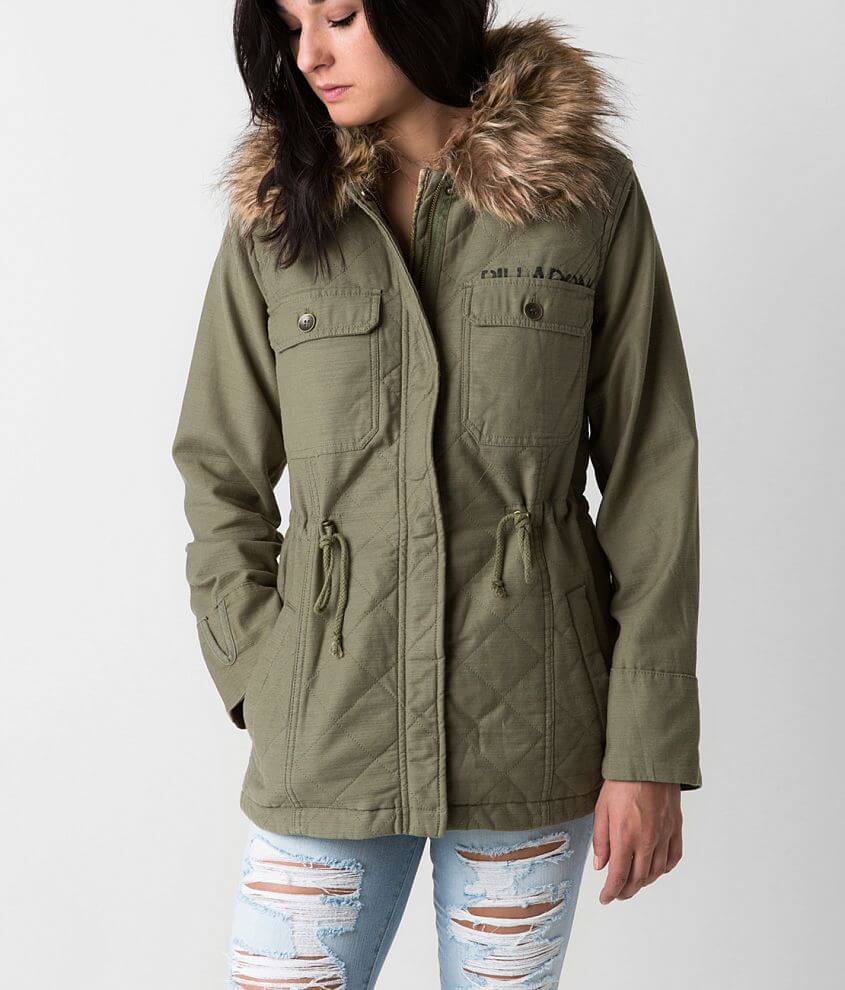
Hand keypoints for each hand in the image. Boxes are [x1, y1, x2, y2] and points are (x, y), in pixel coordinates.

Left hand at [592, 780, 682, 903]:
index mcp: (625, 836)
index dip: (611, 892)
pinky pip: (673, 857)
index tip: (605, 898)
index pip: (618, 875)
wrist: (649, 762)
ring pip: (656, 872)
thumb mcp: (602, 809)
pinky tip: (656, 869)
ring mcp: (664, 836)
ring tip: (634, 882)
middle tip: (617, 894)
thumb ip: (601, 840)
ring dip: (644, 882)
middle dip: (626, 891)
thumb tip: (601, 866)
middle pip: (638, 879)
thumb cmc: (622, 781)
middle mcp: (647, 841)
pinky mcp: (675, 828)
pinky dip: (664, 869)